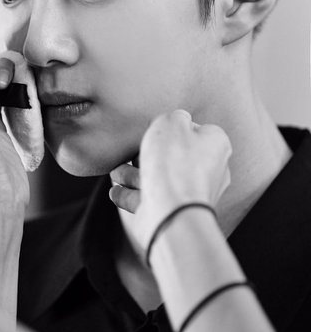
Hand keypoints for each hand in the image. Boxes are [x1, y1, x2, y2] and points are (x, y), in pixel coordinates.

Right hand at [110, 110, 231, 250]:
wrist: (172, 215)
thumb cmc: (174, 165)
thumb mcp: (171, 122)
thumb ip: (174, 116)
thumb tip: (176, 122)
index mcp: (215, 145)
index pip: (193, 129)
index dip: (171, 128)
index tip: (154, 130)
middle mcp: (210, 170)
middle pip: (173, 156)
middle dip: (145, 155)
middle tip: (129, 153)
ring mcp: (191, 194)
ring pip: (158, 178)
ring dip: (132, 175)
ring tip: (115, 171)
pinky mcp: (173, 213)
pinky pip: (149, 200)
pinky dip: (129, 194)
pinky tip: (115, 190)